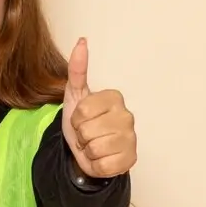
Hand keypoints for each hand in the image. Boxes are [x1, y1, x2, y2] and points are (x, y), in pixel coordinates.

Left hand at [62, 38, 136, 179]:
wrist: (87, 151)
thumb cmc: (82, 122)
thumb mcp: (74, 95)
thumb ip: (77, 70)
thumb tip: (81, 41)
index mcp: (114, 98)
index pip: (82, 111)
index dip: (76, 119)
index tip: (81, 118)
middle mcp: (127, 116)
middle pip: (87, 130)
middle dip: (81, 135)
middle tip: (87, 134)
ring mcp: (131, 138)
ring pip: (95, 148)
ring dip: (88, 151)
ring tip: (93, 145)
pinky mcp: (131, 159)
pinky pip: (104, 165)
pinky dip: (97, 164)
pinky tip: (102, 157)